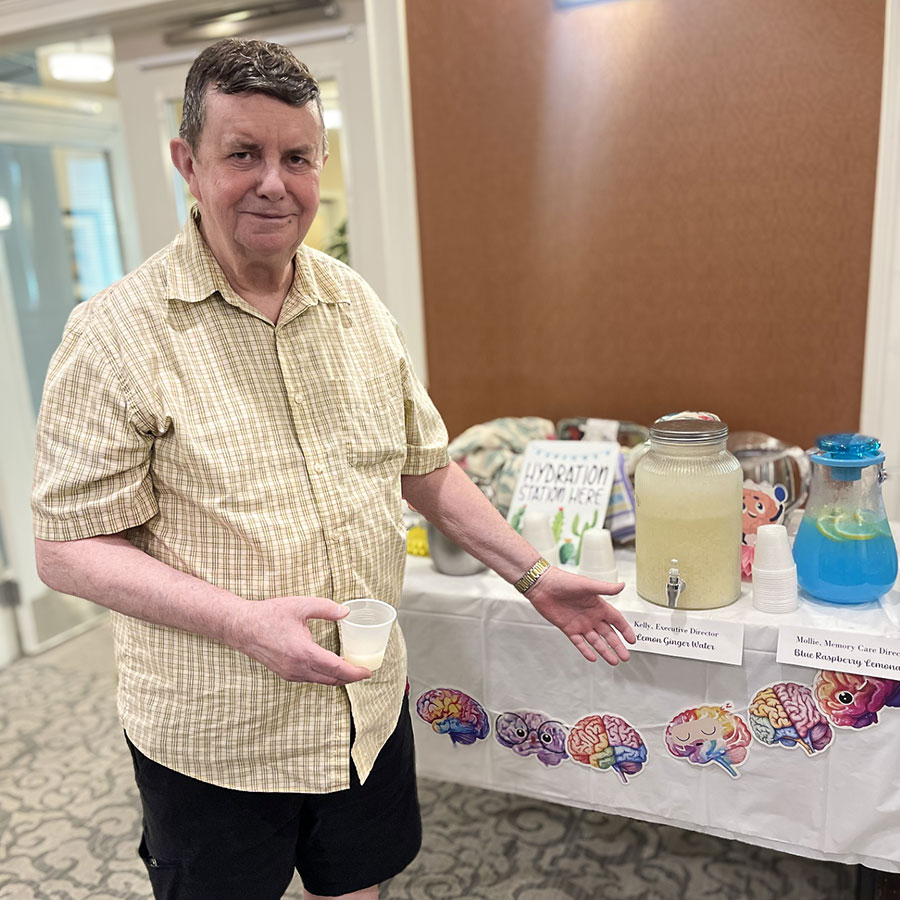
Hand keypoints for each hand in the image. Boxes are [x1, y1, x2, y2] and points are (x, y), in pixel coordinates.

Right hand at [229, 596, 371, 684]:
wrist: (242, 627)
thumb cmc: (269, 615)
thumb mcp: (300, 605)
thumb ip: (325, 608)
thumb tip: (346, 611)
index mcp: (303, 652)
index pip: (336, 668)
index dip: (355, 672)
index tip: (368, 671)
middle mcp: (297, 668)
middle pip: (331, 679)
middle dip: (350, 677)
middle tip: (363, 670)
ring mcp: (290, 673)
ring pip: (321, 681)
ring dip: (337, 677)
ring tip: (350, 668)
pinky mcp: (285, 674)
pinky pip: (310, 679)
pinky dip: (324, 676)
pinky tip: (329, 667)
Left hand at [524, 567, 635, 664]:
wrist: (542, 585)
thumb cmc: (563, 581)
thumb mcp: (587, 584)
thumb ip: (605, 588)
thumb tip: (623, 585)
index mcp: (598, 605)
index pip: (616, 620)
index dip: (625, 630)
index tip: (632, 640)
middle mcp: (591, 616)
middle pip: (608, 634)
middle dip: (617, 645)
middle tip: (625, 656)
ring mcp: (580, 623)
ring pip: (596, 641)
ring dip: (605, 651)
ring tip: (614, 661)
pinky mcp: (568, 629)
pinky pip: (579, 643)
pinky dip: (585, 651)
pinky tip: (593, 658)